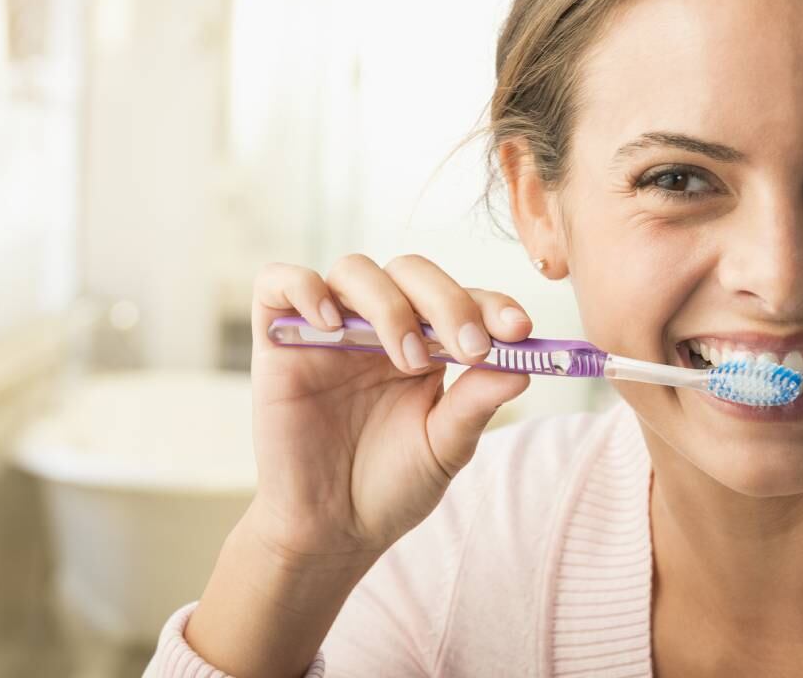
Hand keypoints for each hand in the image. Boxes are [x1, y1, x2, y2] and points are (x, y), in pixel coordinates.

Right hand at [244, 254, 532, 565]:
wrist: (330, 532)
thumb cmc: (390, 487)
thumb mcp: (445, 446)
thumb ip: (477, 403)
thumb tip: (524, 368)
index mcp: (426, 343)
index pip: (461, 298)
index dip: (491, 304)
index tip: (519, 330)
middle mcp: (378, 326)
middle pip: (411, 272)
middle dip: (448, 302)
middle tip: (469, 348)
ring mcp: (328, 329)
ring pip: (355, 270)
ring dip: (390, 306)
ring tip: (407, 361)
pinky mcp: (278, 339)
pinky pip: (279, 283)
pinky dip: (304, 288)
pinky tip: (330, 325)